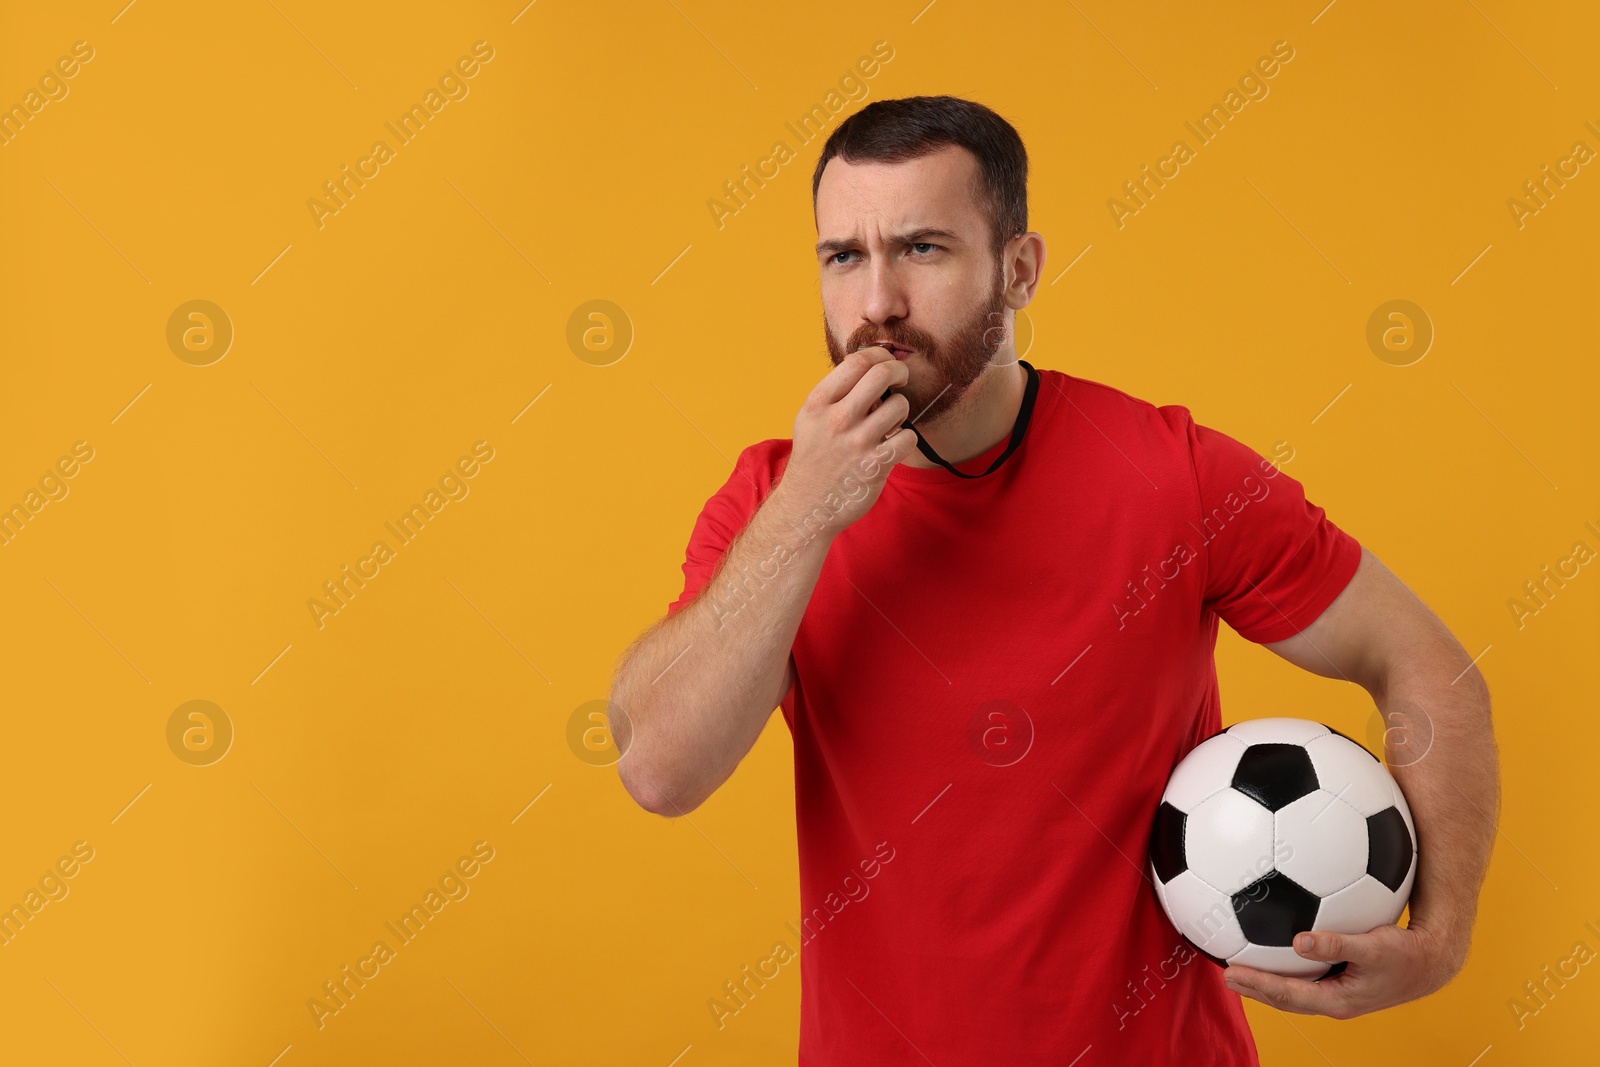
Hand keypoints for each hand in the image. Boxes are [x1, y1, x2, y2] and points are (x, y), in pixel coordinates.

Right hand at [778, 346, 918, 535]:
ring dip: (901, 410)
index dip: (880, 355)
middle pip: (882, 374)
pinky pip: (908, 438)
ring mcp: (857, 444)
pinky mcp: (874, 467)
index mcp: (818, 403)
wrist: (807, 505)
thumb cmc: (814, 457)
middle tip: (900, 380)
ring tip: (890, 422)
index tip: (886, 363)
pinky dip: (906, 439)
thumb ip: (836, 392)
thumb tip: (873, 365)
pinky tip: (894, 445)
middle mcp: (836, 420)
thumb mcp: (811, 418)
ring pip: (900, 405)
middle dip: (900, 372)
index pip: (857, 362)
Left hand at [1222, 921, 1466, 1018]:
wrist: (1431, 964)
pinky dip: (1285, 972)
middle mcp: (1333, 1001)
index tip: (1230, 974)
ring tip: (1239, 970)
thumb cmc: (1405, 954)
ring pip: (1293, 992)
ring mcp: (1337, 994)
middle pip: (1284, 998)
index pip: (1287, 994)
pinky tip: (1275, 954)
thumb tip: (1299, 940)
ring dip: (1266, 983)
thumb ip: (1336, 944)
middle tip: (1224, 976)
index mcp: (1337, 999)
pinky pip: (1305, 980)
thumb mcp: (1373, 946)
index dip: (1257, 984)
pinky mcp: (1342, 984)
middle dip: (1254, 988)